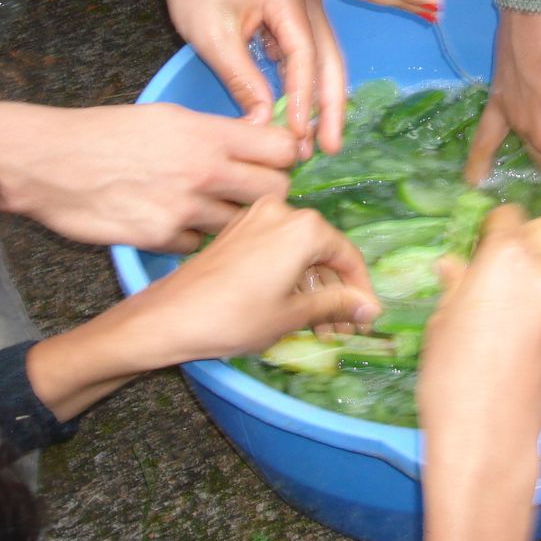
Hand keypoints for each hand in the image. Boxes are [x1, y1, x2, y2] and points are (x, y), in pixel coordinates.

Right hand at [0, 97, 299, 251]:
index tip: (279, 162)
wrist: (47, 162)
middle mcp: (204, 170)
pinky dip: (194, 240)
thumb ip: (214, 131)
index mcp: (207, 133)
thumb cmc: (102, 133)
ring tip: (211, 210)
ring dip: (234, 222)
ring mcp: (185, 208)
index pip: (281, 148)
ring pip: (241, 224)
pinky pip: (200, 245)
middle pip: (275, 191)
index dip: (286, 156)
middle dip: (272, 194)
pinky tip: (176, 225)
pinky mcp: (162, 238)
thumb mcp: (164, 116)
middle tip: (254, 194)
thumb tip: (254, 136)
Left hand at [117, 196, 379, 362]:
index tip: (368, 318)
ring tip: (322, 329)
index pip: (348, 256)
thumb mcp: (294, 315)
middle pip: (324, 253)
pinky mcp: (237, 232)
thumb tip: (370, 308)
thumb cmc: (236, 317)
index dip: (361, 290)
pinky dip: (290, 277)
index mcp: (304, 228)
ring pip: (300, 253)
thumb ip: (337, 305)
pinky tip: (295, 308)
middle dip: (336, 292)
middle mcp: (282, 212)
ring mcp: (256, 219)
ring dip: (314, 288)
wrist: (170, 318)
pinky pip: (277, 250)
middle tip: (344, 329)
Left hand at [157, 0, 347, 157]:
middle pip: (329, 60)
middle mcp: (307, 1)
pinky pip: (309, 58)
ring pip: (324, 62)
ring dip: (322, 101)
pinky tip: (303, 117)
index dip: (303, 98)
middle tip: (328, 147)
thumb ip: (242, 81)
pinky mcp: (296, 20)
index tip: (297, 133)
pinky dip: (308, 88)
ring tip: (320, 140)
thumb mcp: (214, 39)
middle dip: (330, 107)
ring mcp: (306, 9)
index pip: (304, 56)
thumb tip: (262, 124)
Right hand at [419, 206, 540, 433]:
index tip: (481, 242)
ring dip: (534, 272)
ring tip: (504, 300)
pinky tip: (516, 330)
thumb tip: (456, 267)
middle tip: (497, 266)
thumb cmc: (450, 377)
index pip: (508, 217)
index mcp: (505, 259)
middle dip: (524, 241)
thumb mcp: (442, 323)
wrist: (490, 437)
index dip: (493, 227)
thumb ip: (457, 286)